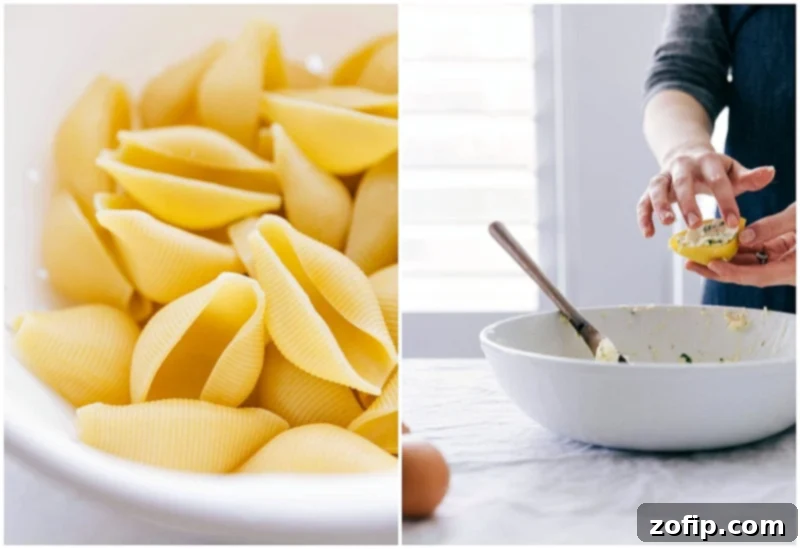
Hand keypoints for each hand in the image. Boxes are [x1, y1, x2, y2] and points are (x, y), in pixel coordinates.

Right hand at [637, 146, 774, 236]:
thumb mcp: (733, 170)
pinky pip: (643, 201)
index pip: (717, 180)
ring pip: (657, 188)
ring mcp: (664, 176)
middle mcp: (682, 165)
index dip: (726, 202)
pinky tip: (648, 233)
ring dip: (660, 205)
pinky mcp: (651, 188)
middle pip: (682, 182)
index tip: (733, 223)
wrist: (685, 154)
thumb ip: (749, 176)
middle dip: (688, 203)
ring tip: (667, 223)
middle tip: (696, 225)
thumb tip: (769, 173)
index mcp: (706, 160)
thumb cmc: (714, 170)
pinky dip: (643, 216)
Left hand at [686, 203, 796, 287]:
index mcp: (794, 270)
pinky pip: (756, 255)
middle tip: (690, 263)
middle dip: (717, 270)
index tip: (712, 264)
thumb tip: (743, 237)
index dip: (733, 272)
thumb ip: (773, 227)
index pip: (757, 276)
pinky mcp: (782, 253)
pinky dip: (737, 250)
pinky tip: (717, 244)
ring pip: (749, 265)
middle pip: (747, 275)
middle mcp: (787, 271)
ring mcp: (784, 263)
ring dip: (723, 260)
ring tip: (695, 254)